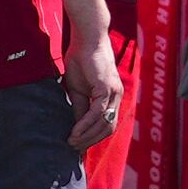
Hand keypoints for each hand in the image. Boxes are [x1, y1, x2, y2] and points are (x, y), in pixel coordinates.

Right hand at [62, 31, 123, 153]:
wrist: (86, 39)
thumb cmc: (81, 61)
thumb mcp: (78, 90)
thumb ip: (79, 108)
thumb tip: (76, 128)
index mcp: (112, 98)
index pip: (106, 126)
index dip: (92, 139)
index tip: (78, 149)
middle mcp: (117, 97)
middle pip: (107, 129)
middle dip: (90, 142)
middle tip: (73, 149)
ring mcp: (114, 93)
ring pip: (103, 124)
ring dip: (86, 136)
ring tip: (71, 143)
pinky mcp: (106, 88)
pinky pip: (97, 112)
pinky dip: (85, 124)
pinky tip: (74, 132)